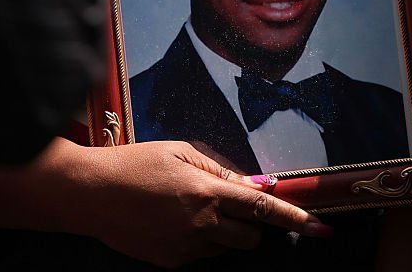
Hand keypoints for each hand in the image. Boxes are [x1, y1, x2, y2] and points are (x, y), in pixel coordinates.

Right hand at [81, 140, 330, 266]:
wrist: (91, 194)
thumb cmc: (135, 163)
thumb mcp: (180, 151)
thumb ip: (220, 169)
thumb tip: (256, 183)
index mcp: (206, 190)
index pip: (262, 208)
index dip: (294, 218)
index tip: (320, 226)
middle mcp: (200, 224)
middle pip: (249, 237)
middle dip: (251, 226)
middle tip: (230, 205)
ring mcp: (185, 248)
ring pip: (224, 248)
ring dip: (222, 232)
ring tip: (189, 208)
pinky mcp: (169, 264)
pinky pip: (199, 255)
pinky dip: (197, 240)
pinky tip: (170, 221)